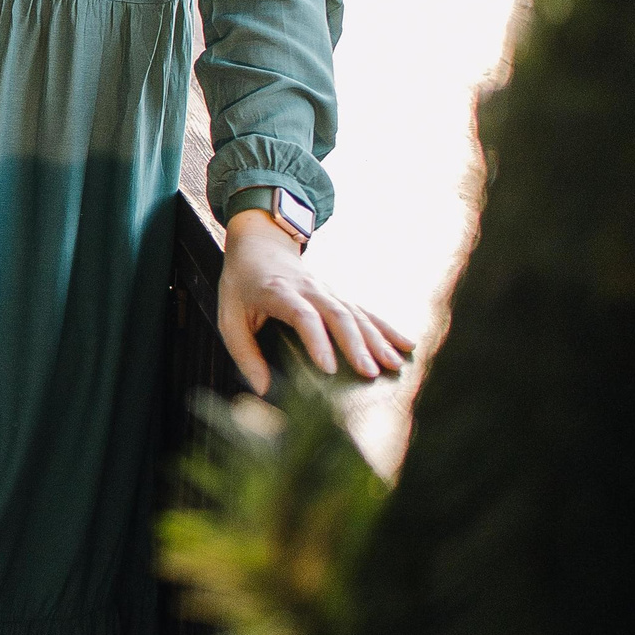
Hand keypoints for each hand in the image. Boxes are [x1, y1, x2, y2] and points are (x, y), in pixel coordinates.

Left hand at [216, 208, 416, 395]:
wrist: (259, 244)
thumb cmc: (241, 284)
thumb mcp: (228, 316)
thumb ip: (244, 353)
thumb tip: (263, 390)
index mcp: (278, 292)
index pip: (303, 316)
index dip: (317, 341)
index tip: (329, 368)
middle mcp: (308, 289)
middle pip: (337, 314)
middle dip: (356, 344)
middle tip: (370, 373)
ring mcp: (327, 290)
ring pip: (356, 312)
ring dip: (377, 339)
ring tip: (393, 364)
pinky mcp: (338, 295)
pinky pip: (365, 311)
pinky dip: (386, 328)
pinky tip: (405, 344)